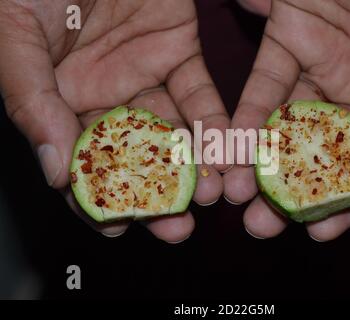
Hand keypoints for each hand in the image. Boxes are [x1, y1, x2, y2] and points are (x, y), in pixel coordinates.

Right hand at [0, 0, 229, 241]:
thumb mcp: (15, 35)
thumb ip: (31, 101)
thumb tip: (54, 173)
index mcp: (58, 100)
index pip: (78, 160)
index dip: (95, 197)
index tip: (117, 228)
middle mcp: (104, 96)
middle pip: (132, 157)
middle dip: (156, 194)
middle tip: (177, 228)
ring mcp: (143, 76)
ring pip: (171, 134)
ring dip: (193, 168)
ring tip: (211, 198)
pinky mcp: (178, 52)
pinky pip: (199, 96)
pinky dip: (214, 126)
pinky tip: (226, 154)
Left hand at [227, 0, 349, 240]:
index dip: (345, 203)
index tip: (317, 234)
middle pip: (316, 154)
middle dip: (286, 191)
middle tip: (257, 225)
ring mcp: (322, 66)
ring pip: (283, 125)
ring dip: (256, 160)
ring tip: (233, 192)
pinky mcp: (290, 33)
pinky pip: (264, 81)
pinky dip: (244, 111)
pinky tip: (227, 143)